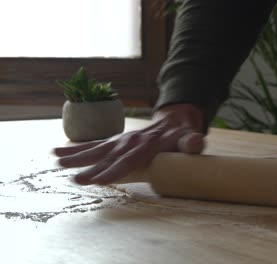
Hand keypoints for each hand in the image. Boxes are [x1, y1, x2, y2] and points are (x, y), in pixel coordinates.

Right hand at [54, 104, 204, 184]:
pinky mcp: (116, 141)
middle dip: (92, 168)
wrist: (175, 120)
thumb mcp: (191, 138)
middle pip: (109, 156)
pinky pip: (94, 145)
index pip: (130, 160)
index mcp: (148, 145)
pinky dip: (77, 149)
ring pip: (97, 149)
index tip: (100, 180)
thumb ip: (192, 143)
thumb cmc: (183, 135)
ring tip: (56, 161)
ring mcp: (121, 140)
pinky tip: (57, 153)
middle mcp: (131, 142)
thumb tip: (196, 142)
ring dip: (77, 156)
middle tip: (75, 179)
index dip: (115, 170)